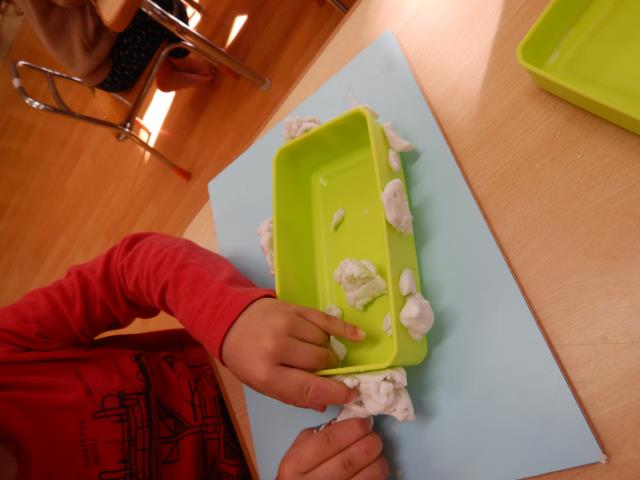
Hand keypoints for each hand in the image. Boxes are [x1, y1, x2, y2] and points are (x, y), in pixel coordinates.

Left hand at [222, 298, 364, 410]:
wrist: (231, 320)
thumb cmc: (247, 358)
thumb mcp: (262, 384)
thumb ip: (293, 395)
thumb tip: (326, 403)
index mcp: (266, 373)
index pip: (308, 387)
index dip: (334, 393)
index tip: (350, 395)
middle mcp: (276, 347)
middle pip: (321, 361)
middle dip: (328, 369)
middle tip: (323, 370)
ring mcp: (286, 324)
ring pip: (324, 342)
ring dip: (326, 350)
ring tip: (313, 351)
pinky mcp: (295, 308)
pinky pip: (326, 320)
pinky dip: (344, 330)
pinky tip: (358, 336)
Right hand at [278, 418, 387, 479]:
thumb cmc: (300, 470)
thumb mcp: (300, 449)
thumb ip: (322, 434)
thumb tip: (353, 424)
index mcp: (296, 464)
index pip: (329, 441)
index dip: (352, 429)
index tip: (364, 423)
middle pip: (349, 461)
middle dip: (369, 444)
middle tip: (374, 437)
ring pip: (364, 478)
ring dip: (377, 462)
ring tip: (376, 454)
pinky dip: (376, 476)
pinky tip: (373, 469)